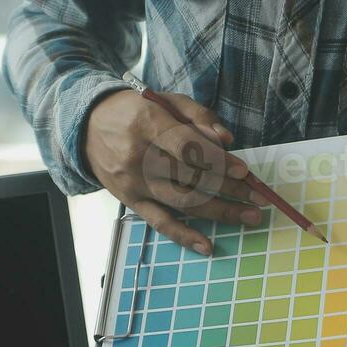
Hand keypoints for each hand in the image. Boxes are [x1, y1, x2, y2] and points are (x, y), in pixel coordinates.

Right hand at [85, 89, 266, 254]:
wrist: (85, 127)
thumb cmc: (133, 111)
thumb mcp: (165, 100)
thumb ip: (198, 115)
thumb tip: (228, 140)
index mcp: (149, 124)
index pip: (188, 147)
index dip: (218, 161)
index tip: (244, 172)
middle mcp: (140, 157)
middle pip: (191, 178)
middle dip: (230, 190)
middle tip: (260, 199)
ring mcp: (135, 183)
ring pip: (183, 202)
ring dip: (220, 212)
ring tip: (250, 217)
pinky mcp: (131, 201)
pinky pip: (160, 223)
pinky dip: (185, 236)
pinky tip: (208, 246)